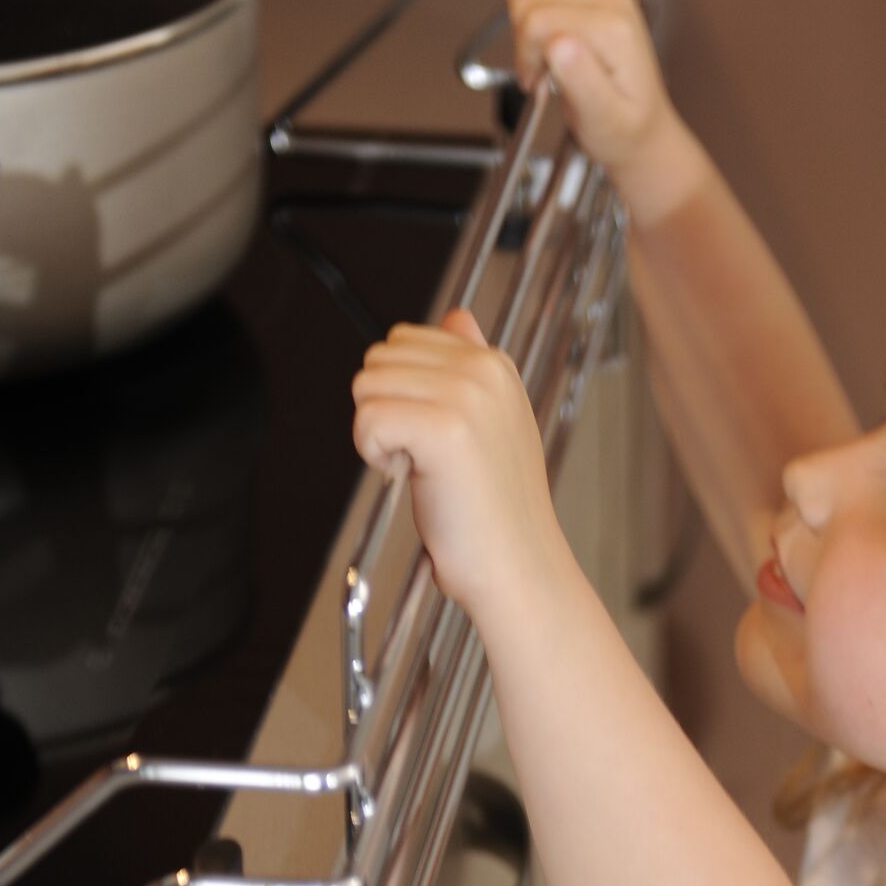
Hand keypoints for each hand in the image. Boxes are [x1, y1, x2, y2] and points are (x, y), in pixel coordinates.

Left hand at [349, 308, 561, 620]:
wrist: (518, 568)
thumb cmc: (496, 512)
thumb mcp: (493, 422)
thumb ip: (468, 368)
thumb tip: (455, 317)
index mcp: (494, 365)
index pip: (405, 341)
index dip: (401, 392)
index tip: (432, 436)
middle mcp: (483, 371)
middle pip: (379, 358)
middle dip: (384, 408)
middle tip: (423, 456)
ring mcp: (466, 397)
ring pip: (367, 386)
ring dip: (377, 434)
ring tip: (421, 469)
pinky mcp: (444, 429)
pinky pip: (367, 420)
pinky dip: (374, 455)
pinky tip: (412, 478)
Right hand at [505, 0, 695, 220]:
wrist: (644, 126)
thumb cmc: (623, 128)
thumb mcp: (602, 120)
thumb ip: (581, 82)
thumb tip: (558, 45)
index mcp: (612, 27)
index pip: (536, 18)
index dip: (525, 55)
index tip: (537, 85)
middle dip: (524, 41)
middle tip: (541, 75)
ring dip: (528, 27)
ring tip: (547, 62)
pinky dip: (536, 13)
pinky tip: (551, 43)